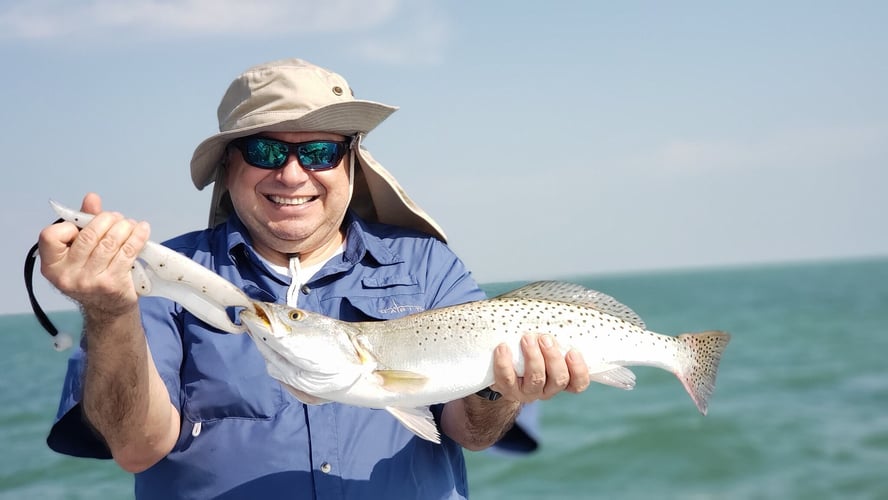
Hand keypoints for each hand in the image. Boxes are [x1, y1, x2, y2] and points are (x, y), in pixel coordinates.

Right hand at [38, 193, 149, 316]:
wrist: (108, 308)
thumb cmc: (92, 273)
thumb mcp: (81, 251)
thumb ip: (83, 224)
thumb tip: (92, 198)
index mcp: (52, 266)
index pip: (50, 235)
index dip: (69, 226)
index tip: (83, 227)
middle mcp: (67, 275)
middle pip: (89, 235)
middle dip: (107, 220)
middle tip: (117, 218)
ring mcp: (90, 281)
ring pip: (110, 242)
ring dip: (124, 227)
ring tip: (129, 224)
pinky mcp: (112, 283)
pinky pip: (127, 252)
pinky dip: (137, 236)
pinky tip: (142, 230)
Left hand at [490, 334, 589, 402]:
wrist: (503, 369)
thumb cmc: (533, 349)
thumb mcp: (549, 341)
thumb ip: (564, 328)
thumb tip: (584, 306)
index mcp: (562, 379)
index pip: (578, 383)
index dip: (579, 370)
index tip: (573, 351)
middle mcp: (548, 389)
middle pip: (559, 379)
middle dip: (553, 358)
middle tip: (545, 338)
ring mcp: (528, 391)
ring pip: (536, 379)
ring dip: (533, 357)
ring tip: (527, 338)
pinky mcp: (507, 389)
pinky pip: (507, 379)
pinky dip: (504, 363)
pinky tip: (503, 347)